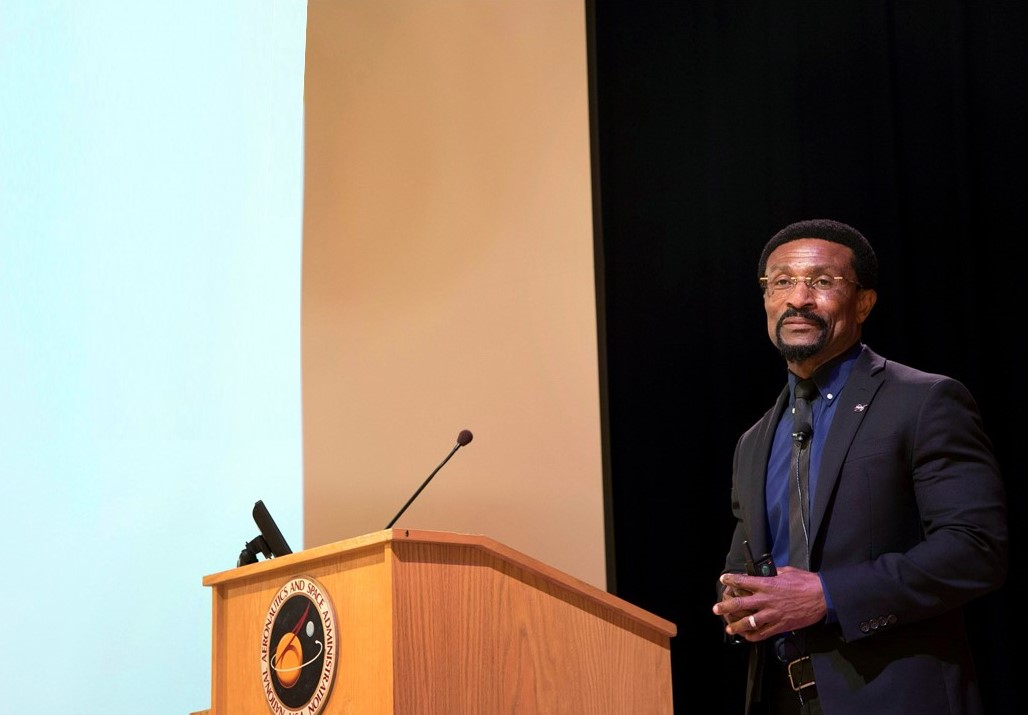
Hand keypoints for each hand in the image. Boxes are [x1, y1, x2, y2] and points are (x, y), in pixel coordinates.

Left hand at [712, 566, 826, 641]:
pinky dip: (753, 636)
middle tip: (716, 609)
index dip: (731, 580)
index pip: (743, 581)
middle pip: (740, 604)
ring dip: (736, 626)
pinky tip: (747, 636)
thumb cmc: (806, 582)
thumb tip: (765, 572)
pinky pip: (763, 634)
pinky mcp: (780, 626)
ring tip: (729, 628)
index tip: (723, 579)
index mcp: (767, 584)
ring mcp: (772, 614)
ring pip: (749, 622)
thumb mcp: (787, 571)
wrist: (822, 597)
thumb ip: (773, 572)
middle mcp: (766, 600)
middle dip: (725, 607)